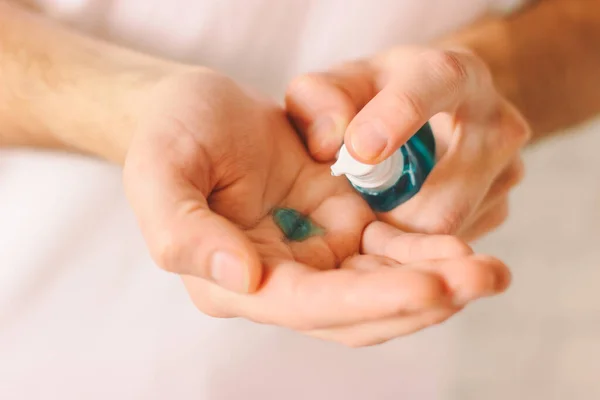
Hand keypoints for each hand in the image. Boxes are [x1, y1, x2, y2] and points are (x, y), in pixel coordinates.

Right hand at [122, 69, 509, 345]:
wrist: (193, 107)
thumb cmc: (170, 135)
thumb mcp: (160, 174)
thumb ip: (184, 233)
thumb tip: (243, 279)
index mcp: (230, 281)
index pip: (308, 305)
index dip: (369, 301)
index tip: (430, 287)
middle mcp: (276, 279)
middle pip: (356, 310)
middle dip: (421, 300)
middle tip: (484, 277)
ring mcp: (309, 255)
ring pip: (380, 285)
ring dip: (435, 281)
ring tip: (489, 270)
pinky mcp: (335, 224)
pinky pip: (386, 249)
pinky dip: (422, 251)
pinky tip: (461, 242)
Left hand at [286, 47, 530, 240]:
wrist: (434, 113)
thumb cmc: (376, 100)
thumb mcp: (340, 86)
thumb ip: (318, 101)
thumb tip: (328, 144)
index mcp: (453, 74)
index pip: (435, 86)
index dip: (397, 118)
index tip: (359, 153)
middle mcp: (495, 120)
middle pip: (446, 191)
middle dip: (389, 213)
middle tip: (350, 215)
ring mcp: (507, 168)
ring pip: (447, 226)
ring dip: (399, 231)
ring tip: (372, 210)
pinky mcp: (502, 206)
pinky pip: (453, 239)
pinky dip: (415, 242)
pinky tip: (396, 218)